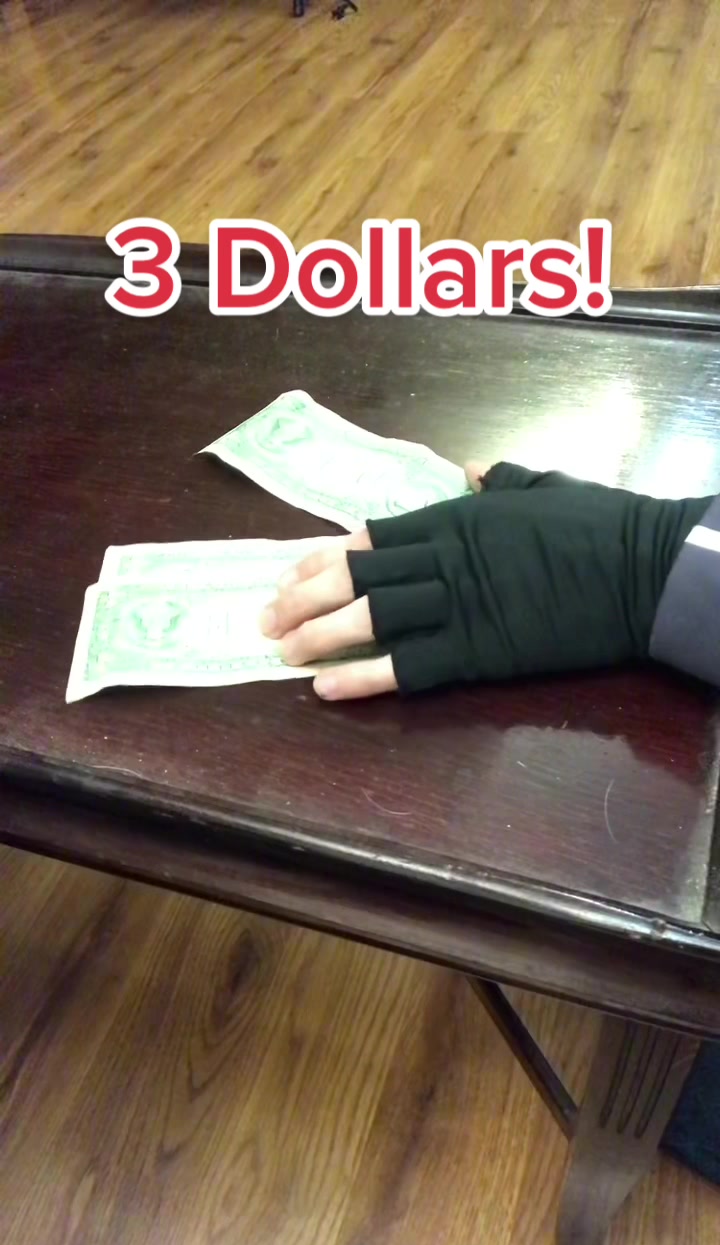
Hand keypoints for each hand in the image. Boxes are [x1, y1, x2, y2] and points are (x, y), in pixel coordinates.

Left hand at [260, 460, 711, 700]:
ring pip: (369, 617)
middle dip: (301, 597)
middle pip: (354, 577)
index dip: (321, 556)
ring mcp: (457, 604)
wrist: (640, 569)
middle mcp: (442, 557)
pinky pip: (407, 666)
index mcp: (453, 517)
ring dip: (316, 634)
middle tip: (265, 618)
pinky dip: (362, 677)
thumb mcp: (541, 485)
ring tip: (280, 652)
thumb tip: (469, 470)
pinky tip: (325, 688)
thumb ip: (498, 479)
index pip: (369, 536)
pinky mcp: (479, 650)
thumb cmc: (596, 523)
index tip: (287, 571)